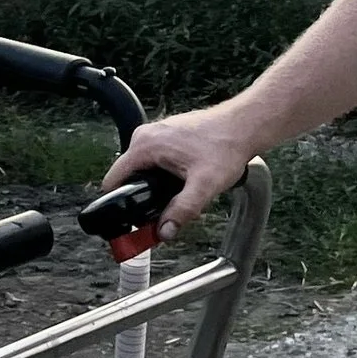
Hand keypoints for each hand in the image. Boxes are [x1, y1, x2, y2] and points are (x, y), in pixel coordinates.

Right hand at [115, 106, 258, 232]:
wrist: (243, 126)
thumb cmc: (225, 145)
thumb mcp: (204, 185)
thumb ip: (182, 210)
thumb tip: (164, 230)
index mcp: (145, 145)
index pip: (113, 179)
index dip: (119, 204)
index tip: (128, 220)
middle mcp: (146, 136)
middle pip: (130, 178)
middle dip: (144, 198)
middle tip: (165, 212)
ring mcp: (156, 134)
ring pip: (144, 171)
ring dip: (157, 188)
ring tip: (181, 194)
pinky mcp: (167, 136)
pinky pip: (156, 162)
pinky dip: (165, 176)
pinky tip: (185, 182)